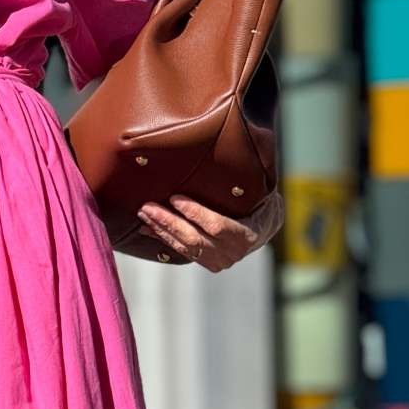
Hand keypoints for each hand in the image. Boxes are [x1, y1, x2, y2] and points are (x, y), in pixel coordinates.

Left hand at [137, 189, 284, 271]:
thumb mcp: (258, 191)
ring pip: (185, 247)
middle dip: (168, 223)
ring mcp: (220, 261)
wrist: (264, 228)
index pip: (217, 225)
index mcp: (247, 234)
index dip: (195, 213)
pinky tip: (148, 228)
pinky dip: (164, 239)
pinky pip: (182, 252)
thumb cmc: (259, 202)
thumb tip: (224, 145)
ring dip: (161, 230)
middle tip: (148, 207)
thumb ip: (240, 180)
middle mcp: (233, 252)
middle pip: (195, 239)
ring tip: (144, 215)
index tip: (175, 198)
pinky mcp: (208, 263)